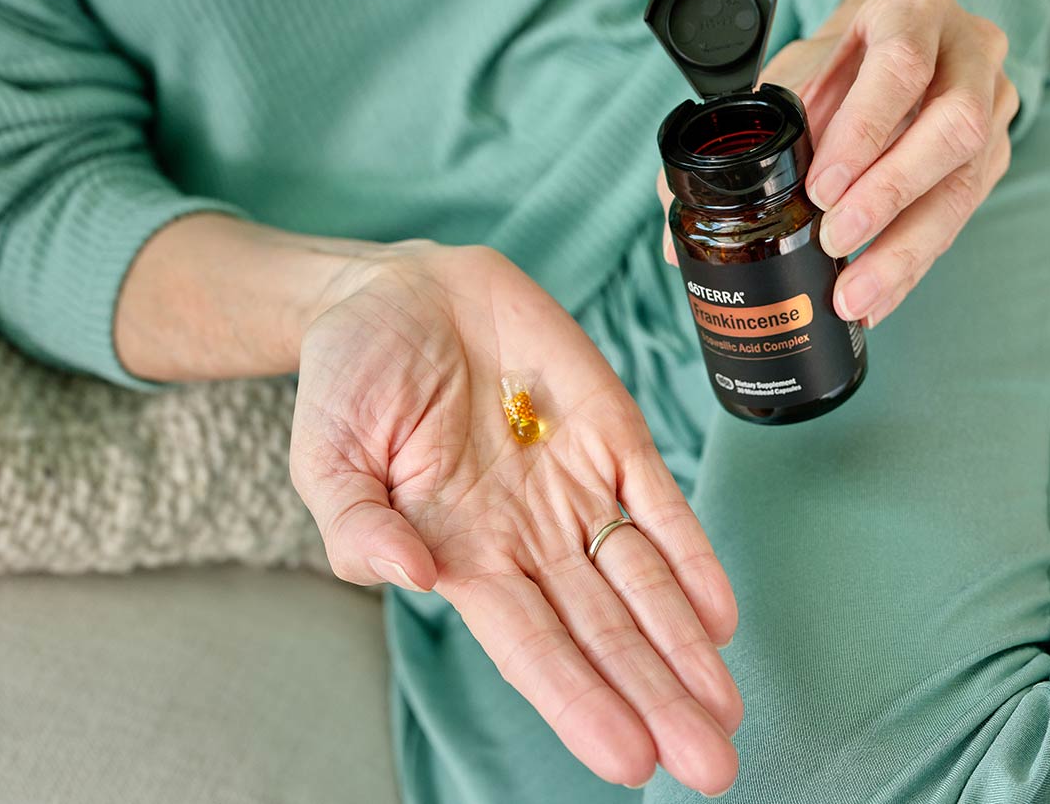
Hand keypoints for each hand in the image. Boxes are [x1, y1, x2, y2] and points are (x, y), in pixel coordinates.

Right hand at [289, 244, 741, 793]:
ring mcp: (575, 487)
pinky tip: (720, 615)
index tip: (629, 760)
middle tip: (710, 765)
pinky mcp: (611, 432)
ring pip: (642, 581)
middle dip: (656, 698)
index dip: (581, 701)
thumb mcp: (325, 455)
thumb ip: (356, 525)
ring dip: (686, 645)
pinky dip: (693, 555)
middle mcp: (530, 538)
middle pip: (605, 632)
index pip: (532, 648)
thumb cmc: (351, 383)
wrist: (397, 292)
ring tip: (724, 709)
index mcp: (462, 557)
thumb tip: (410, 578)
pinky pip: (660, 502)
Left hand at [656, 0, 1015, 327]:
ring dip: (906, 249)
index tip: (822, 188)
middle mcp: (969, 53)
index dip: (865, 131)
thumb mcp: (795, 69)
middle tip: (835, 243)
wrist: (900, 46)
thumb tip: (676, 221)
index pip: (902, 67)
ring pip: (964, 184)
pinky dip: (913, 263)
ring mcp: (994, 106)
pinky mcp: (994, 158)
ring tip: (854, 296)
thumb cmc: (843, 57)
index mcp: (914, 10)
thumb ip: (747, 128)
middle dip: (890, 198)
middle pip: (952, 130)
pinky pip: (961, 219)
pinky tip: (878, 296)